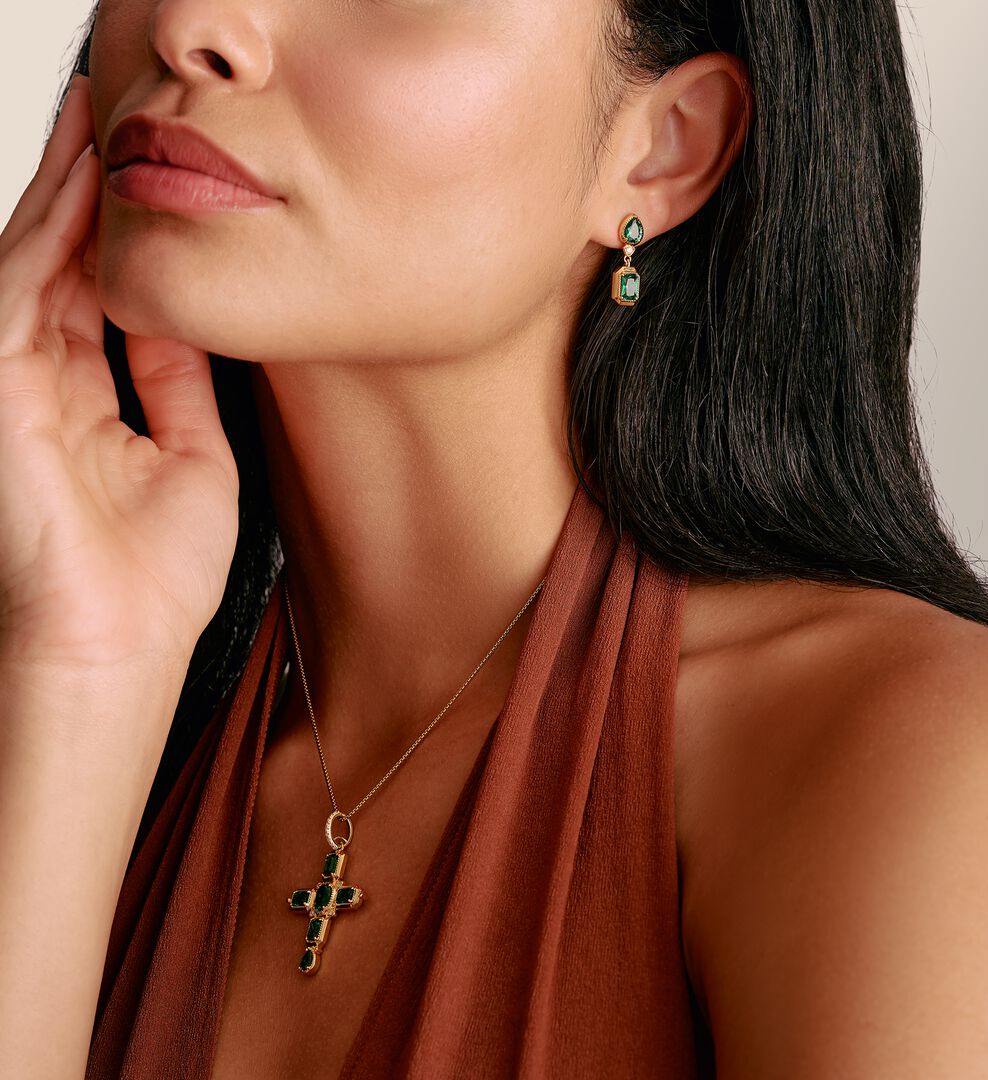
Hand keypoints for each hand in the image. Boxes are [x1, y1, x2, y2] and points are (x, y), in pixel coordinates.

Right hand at [0, 75, 240, 675]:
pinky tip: (81, 180)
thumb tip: (182, 325)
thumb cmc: (152, 581)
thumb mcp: (194, 462)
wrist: (118, 647)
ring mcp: (13, 385)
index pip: (99, 303)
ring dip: (66, 193)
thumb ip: (181, 387)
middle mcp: (44, 388)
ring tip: (100, 124)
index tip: (154, 188)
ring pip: (33, 264)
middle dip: (89, 199)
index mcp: (90, 407)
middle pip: (62, 271)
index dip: (121, 243)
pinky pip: (20, 289)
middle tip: (120, 124)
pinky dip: (48, 232)